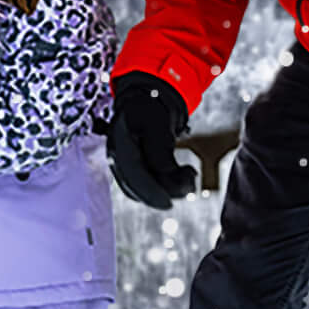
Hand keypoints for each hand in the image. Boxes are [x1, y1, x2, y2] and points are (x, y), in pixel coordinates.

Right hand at [106, 74, 197, 207]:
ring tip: (190, 175)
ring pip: (145, 189)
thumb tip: (167, 175)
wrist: (143, 105)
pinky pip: (149, 185)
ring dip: (169, 188)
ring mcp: (125, 166)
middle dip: (164, 191)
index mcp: (119, 145)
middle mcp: (118, 159)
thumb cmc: (149, 112)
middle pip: (138, 187)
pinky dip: (167, 185)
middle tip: (190, 182)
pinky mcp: (135, 171)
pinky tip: (184, 175)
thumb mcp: (156, 126)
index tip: (168, 204)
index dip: (150, 192)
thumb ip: (159, 151)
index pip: (133, 175)